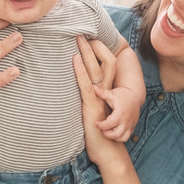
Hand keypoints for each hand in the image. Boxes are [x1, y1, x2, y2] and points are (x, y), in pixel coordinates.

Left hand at [71, 35, 125, 163]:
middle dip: (94, 46)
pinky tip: (75, 59)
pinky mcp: (92, 106)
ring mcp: (100, 99)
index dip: (101, 52)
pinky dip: (80, 70)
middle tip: (83, 32)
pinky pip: (86, 84)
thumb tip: (80, 90)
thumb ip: (89, 100)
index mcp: (108, 93)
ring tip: (78, 39)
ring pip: (96, 70)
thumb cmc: (100, 135)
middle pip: (106, 62)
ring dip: (86, 53)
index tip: (91, 38)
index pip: (108, 66)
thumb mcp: (94, 113)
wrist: (108, 151)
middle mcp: (107, 92)